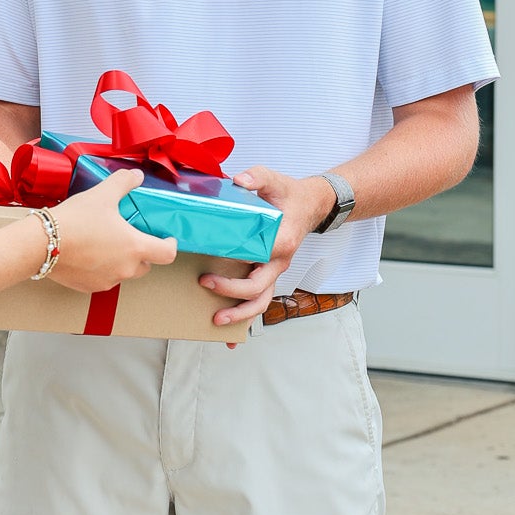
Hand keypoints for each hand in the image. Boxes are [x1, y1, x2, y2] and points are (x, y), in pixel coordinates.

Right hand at [49, 169, 176, 293]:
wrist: (42, 243)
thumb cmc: (76, 220)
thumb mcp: (103, 194)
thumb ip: (124, 182)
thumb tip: (137, 176)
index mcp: (135, 247)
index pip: (167, 254)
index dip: (170, 246)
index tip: (167, 239)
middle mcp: (125, 269)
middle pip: (145, 266)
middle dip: (142, 253)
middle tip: (130, 237)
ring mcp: (107, 280)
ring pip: (123, 273)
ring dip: (120, 262)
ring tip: (105, 244)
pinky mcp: (88, 287)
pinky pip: (103, 279)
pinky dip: (101, 269)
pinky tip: (88, 254)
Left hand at [198, 166, 333, 343]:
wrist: (310, 206)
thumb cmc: (289, 195)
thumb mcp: (274, 179)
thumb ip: (257, 177)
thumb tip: (239, 180)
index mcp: (283, 239)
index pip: (264, 256)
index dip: (241, 260)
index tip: (217, 260)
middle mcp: (280, 261)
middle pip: (259, 288)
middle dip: (231, 292)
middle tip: (205, 283)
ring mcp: (275, 271)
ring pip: (261, 302)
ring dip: (240, 315)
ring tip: (216, 322)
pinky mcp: (269, 275)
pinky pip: (259, 300)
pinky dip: (245, 319)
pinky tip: (231, 337)